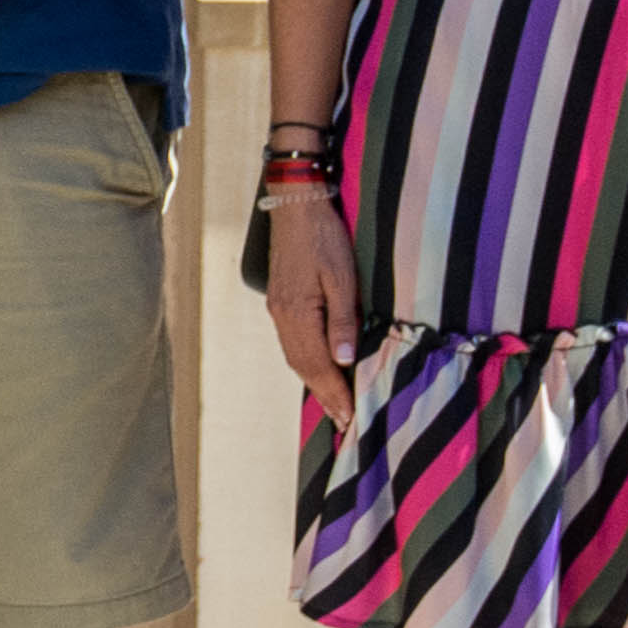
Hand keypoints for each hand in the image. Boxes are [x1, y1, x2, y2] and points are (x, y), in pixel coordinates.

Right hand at [256, 184, 361, 426]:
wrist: (294, 205)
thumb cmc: (324, 236)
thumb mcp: (342, 276)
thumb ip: (342, 319)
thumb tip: (343, 359)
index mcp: (298, 312)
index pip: (317, 365)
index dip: (334, 393)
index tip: (350, 416)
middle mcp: (283, 316)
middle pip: (302, 367)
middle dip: (324, 395)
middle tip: (344, 421)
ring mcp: (278, 308)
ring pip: (295, 356)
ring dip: (314, 383)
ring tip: (332, 404)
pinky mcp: (280, 300)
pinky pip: (292, 342)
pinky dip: (305, 363)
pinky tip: (317, 369)